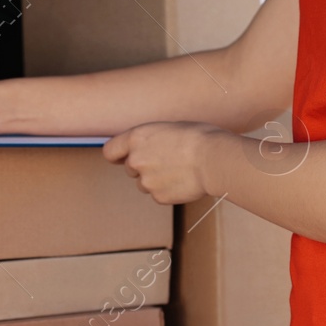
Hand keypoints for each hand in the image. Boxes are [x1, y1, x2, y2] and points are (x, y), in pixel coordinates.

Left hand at [102, 121, 227, 203]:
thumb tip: (148, 146)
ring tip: (179, 171)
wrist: (215, 159)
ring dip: (156, 180)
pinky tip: (183, 181)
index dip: (118, 155)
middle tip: (167, 162)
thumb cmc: (199, 138)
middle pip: (131, 169)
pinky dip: (168, 190)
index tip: (124, 157)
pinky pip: (159, 195)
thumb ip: (151, 139)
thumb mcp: (169, 128)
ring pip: (144, 184)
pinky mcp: (159, 197)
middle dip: (144, 167)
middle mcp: (136, 160)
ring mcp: (146, 181)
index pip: (110, 151)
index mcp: (137, 138)